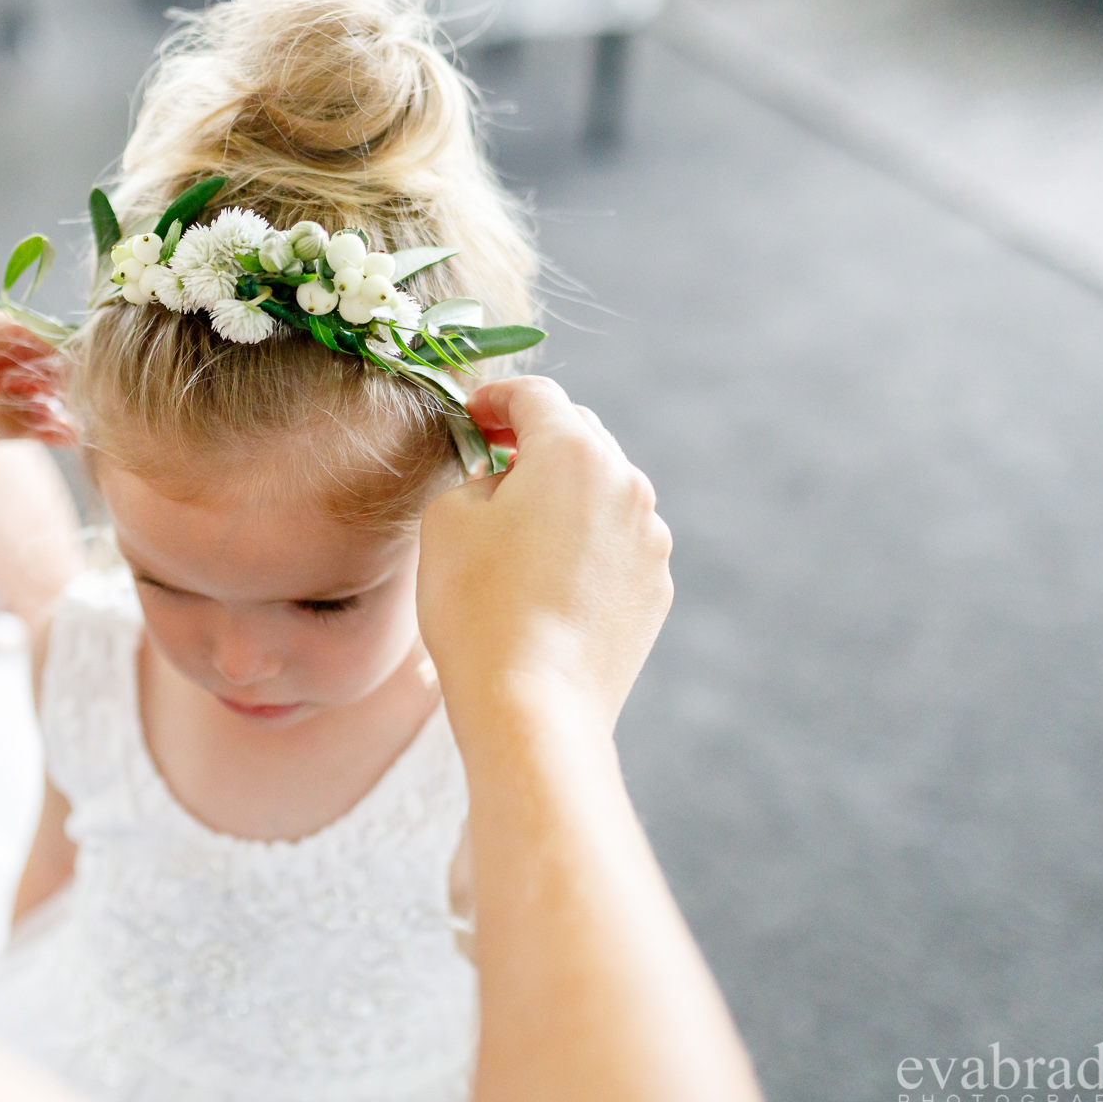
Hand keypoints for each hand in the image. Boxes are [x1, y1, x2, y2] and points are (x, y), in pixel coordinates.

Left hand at [0, 294, 71, 526]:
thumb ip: (14, 410)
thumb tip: (64, 411)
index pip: (6, 325)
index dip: (47, 350)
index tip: (86, 374)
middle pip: (9, 357)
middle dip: (45, 384)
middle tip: (83, 408)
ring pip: (4, 391)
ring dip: (38, 410)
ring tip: (74, 432)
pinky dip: (21, 427)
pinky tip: (58, 438)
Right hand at [418, 376, 672, 733]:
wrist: (532, 705)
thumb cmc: (477, 606)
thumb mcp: (447, 518)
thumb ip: (478, 476)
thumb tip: (506, 484)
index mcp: (574, 452)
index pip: (536, 396)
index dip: (497, 398)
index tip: (472, 416)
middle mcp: (627, 485)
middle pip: (580, 437)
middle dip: (535, 441)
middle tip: (492, 459)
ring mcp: (650, 540)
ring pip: (602, 493)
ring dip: (564, 495)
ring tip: (518, 530)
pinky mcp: (655, 588)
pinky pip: (616, 544)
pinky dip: (585, 543)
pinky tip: (547, 579)